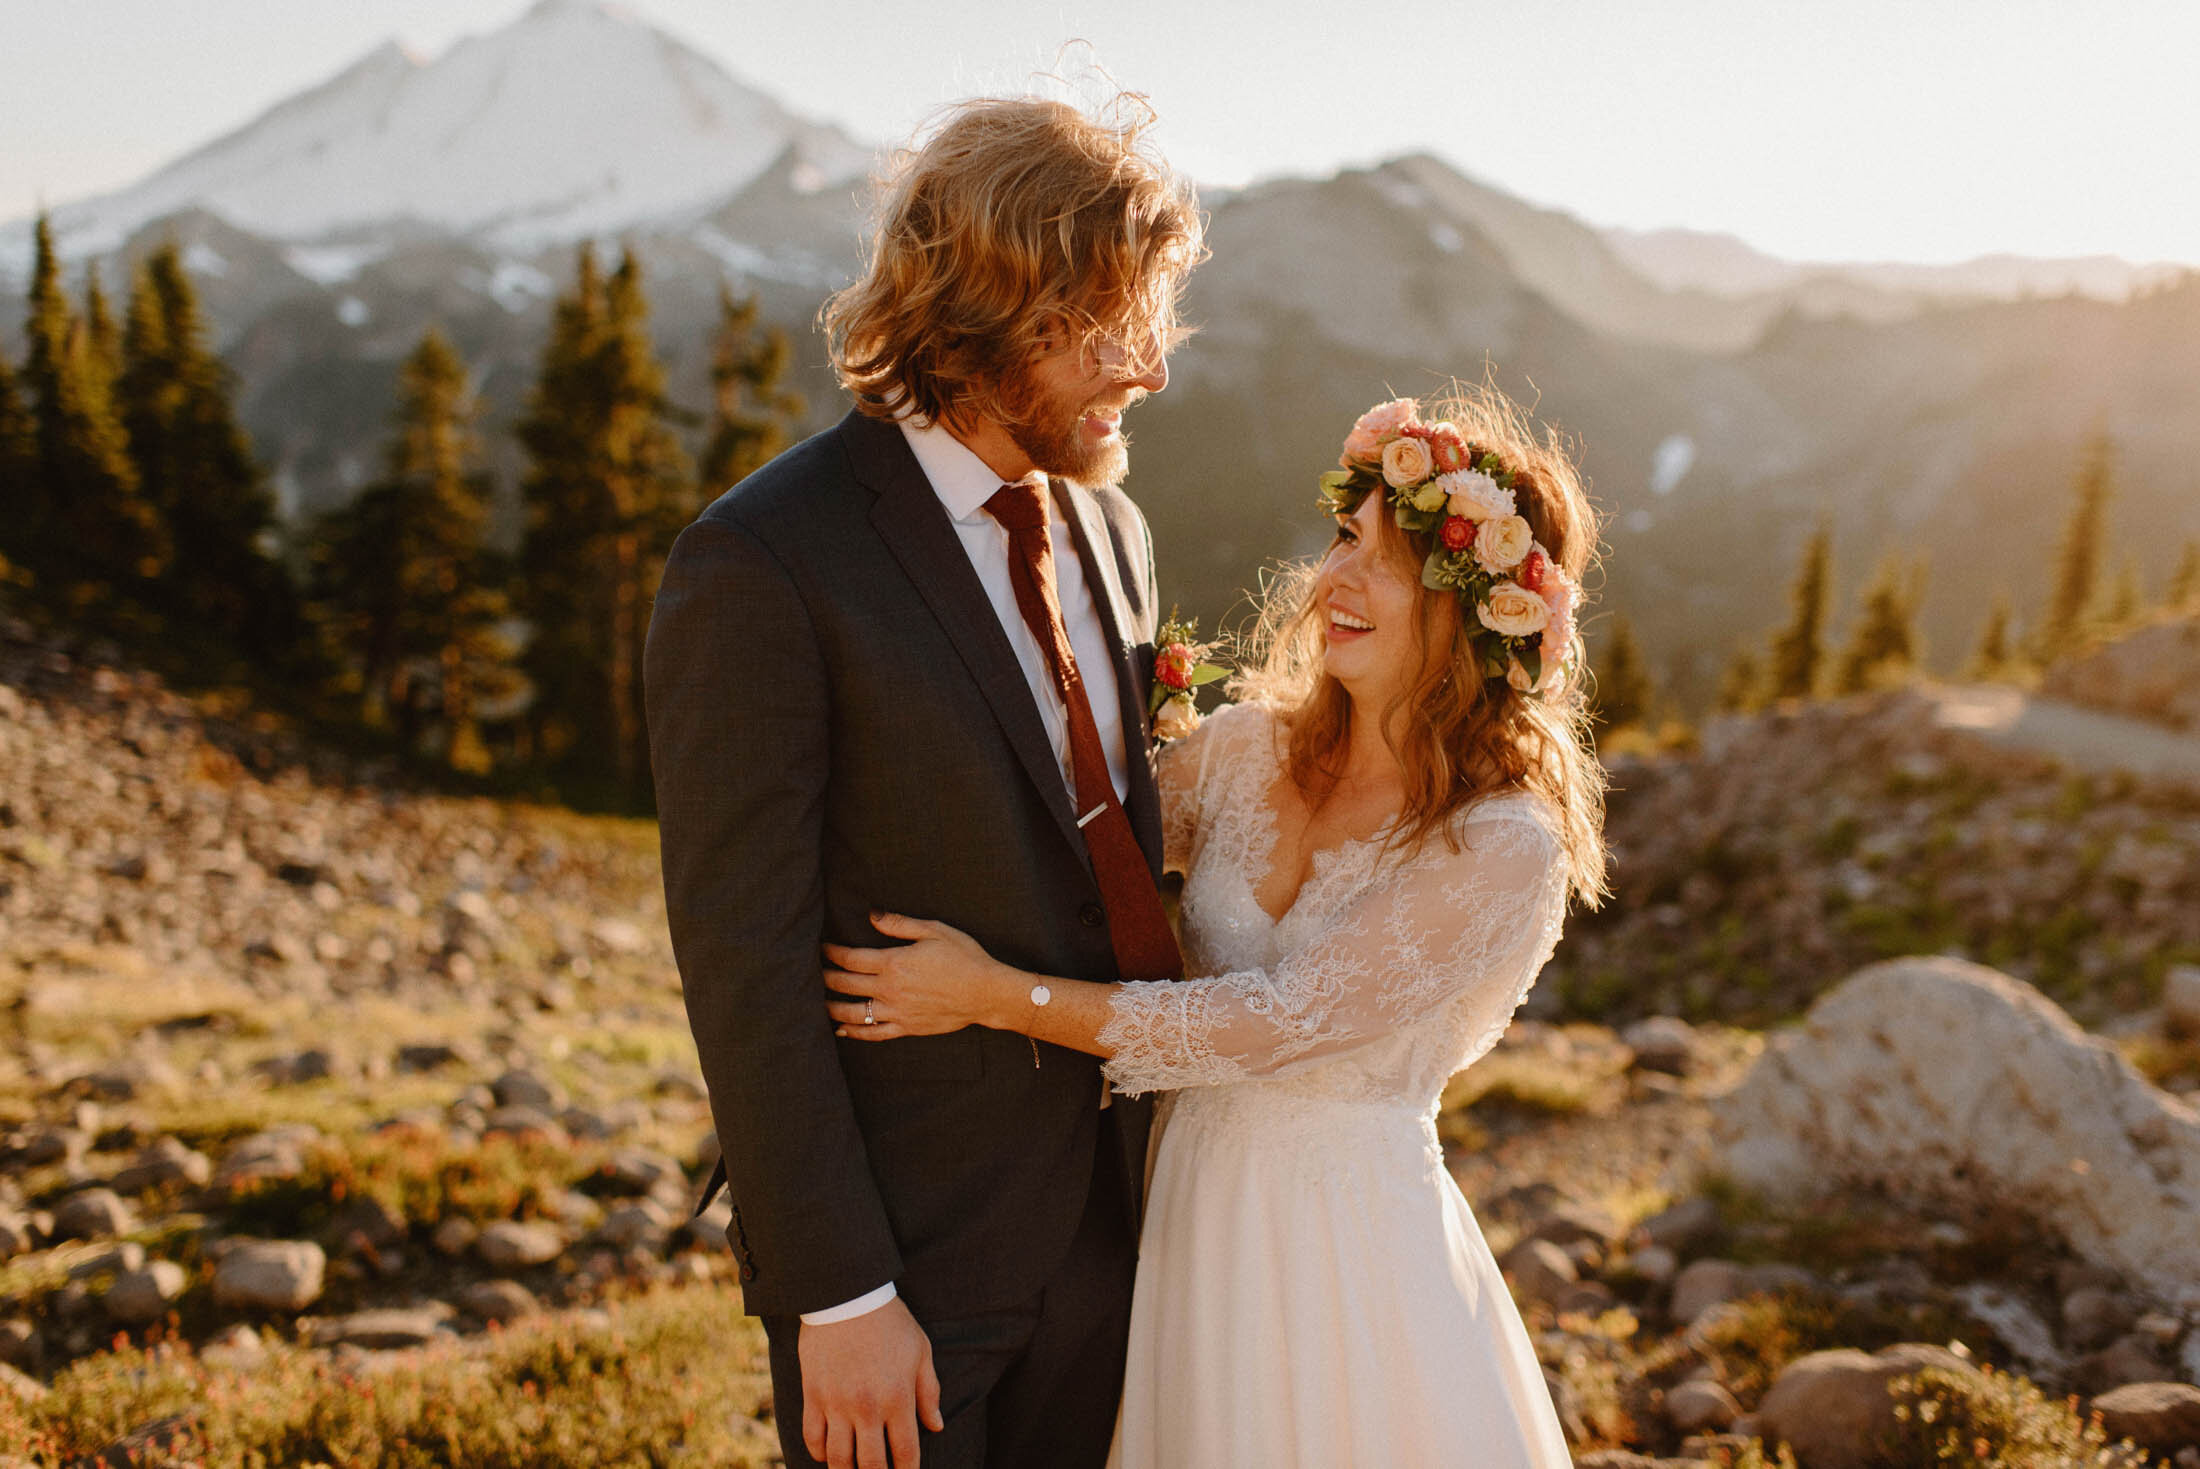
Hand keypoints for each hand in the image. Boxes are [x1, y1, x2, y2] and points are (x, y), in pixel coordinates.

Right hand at [799, 1296, 944, 1467]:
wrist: (847, 1296)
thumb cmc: (890, 1321)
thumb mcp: (921, 1351)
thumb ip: (928, 1392)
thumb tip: (936, 1426)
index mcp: (898, 1397)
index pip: (905, 1452)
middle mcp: (867, 1407)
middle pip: (871, 1465)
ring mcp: (837, 1404)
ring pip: (839, 1459)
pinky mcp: (813, 1395)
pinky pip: (812, 1438)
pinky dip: (819, 1453)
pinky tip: (828, 1455)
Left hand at [825, 913, 1012, 1039]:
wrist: (985, 992)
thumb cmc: (963, 957)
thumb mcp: (934, 930)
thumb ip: (899, 923)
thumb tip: (872, 915)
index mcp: (894, 962)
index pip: (851, 958)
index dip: (832, 952)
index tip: (824, 948)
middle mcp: (890, 989)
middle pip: (845, 984)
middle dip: (825, 977)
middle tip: (814, 972)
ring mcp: (896, 1012)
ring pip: (853, 1013)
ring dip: (832, 1007)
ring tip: (819, 1002)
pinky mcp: (906, 1027)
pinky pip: (873, 1034)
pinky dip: (854, 1033)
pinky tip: (841, 1030)